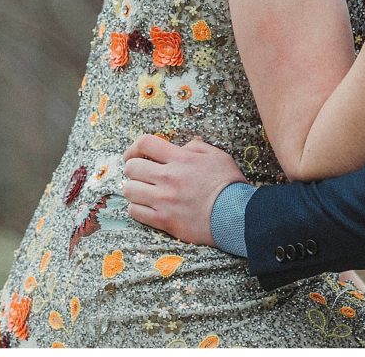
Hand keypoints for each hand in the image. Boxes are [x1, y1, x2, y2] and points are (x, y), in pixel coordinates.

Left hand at [121, 134, 246, 245]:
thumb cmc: (229, 184)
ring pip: (129, 190)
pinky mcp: (163, 220)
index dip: (134, 147)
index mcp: (181, 158)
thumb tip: (181, 147)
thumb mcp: (218, 156)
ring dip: (134, 189)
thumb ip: (197, 147)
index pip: (145, 143)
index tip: (134, 154)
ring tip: (143, 192)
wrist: (235, 214)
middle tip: (141, 175)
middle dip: (133, 169)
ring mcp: (164, 200)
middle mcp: (169, 177)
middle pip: (132, 167)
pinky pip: (135, 212)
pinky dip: (137, 208)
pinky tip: (147, 207)